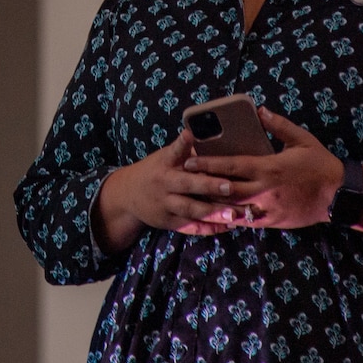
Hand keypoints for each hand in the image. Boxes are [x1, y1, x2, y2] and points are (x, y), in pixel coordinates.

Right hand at [94, 131, 267, 252]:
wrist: (128, 194)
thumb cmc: (155, 170)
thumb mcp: (164, 157)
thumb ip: (183, 151)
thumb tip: (207, 136)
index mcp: (164, 163)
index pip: (174, 151)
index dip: (182, 143)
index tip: (189, 135)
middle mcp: (164, 184)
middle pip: (188, 185)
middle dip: (209, 185)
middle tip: (230, 186)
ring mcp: (166, 204)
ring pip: (191, 209)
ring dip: (213, 213)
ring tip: (234, 214)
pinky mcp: (168, 222)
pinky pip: (189, 226)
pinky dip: (207, 228)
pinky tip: (225, 227)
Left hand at [186, 107, 362, 238]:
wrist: (339, 195)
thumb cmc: (320, 164)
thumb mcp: (302, 139)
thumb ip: (278, 126)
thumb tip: (260, 111)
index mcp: (269, 167)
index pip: (232, 165)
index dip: (209, 164)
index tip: (190, 161)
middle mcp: (265, 189)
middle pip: (227, 188)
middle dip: (204, 184)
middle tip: (184, 180)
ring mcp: (268, 207)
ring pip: (234, 208)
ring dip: (214, 203)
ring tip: (195, 197)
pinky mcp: (273, 221)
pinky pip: (248, 221)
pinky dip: (232, 217)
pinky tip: (219, 214)